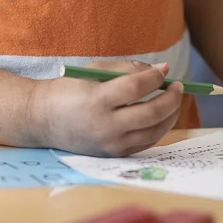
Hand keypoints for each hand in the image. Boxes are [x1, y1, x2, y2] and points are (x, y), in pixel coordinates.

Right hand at [28, 63, 183, 156]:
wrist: (43, 120)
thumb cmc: (70, 90)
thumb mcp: (94, 71)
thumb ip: (127, 69)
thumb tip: (163, 70)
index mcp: (97, 100)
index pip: (136, 87)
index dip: (155, 77)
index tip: (163, 70)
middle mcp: (105, 125)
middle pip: (151, 113)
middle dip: (172, 98)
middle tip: (178, 86)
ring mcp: (111, 143)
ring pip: (154, 131)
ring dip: (171, 114)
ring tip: (173, 99)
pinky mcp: (114, 154)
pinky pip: (146, 142)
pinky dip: (158, 127)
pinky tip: (160, 115)